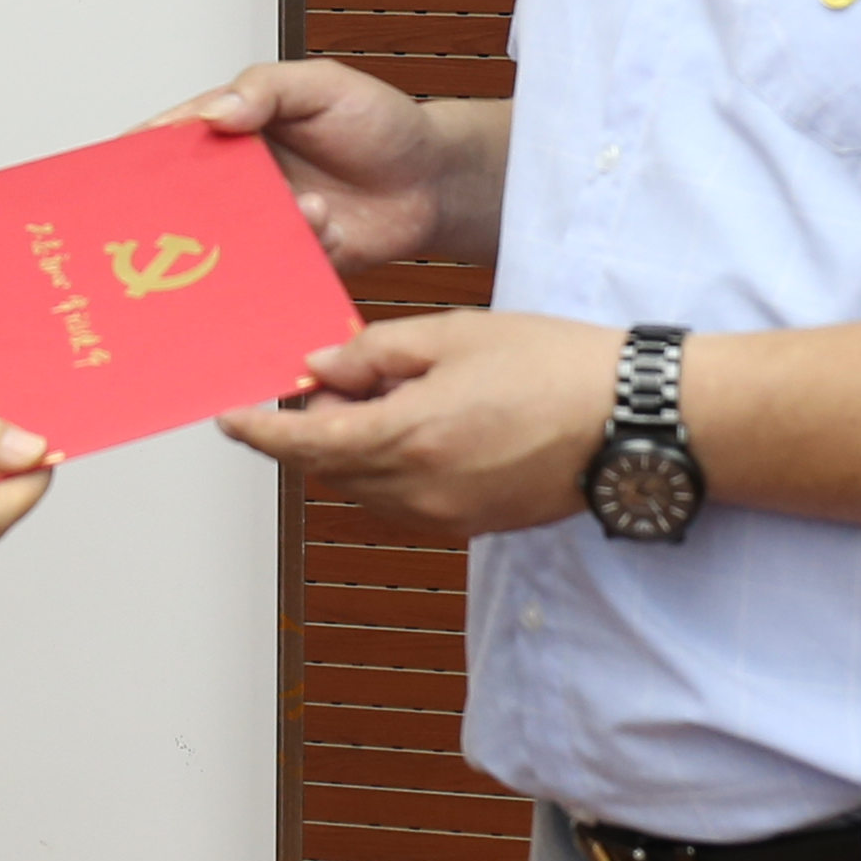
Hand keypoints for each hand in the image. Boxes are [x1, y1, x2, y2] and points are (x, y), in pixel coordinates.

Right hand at [169, 58, 486, 271]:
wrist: (435, 180)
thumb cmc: (380, 122)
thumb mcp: (323, 85)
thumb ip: (266, 89)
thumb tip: (216, 113)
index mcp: (238, 129)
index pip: (178, 136)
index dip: (144, 150)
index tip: (117, 164)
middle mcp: (243, 180)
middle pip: (189, 197)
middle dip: (176, 210)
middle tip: (171, 218)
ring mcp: (266, 223)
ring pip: (226, 239)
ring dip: (248, 233)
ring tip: (305, 206)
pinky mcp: (293, 260)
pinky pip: (270, 269)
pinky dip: (288, 256)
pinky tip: (326, 229)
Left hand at [218, 310, 622, 537]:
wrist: (630, 420)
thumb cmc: (551, 364)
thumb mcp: (455, 335)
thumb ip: (376, 352)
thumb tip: (318, 370)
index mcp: (409, 436)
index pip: (307, 445)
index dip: (262, 433)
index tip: (230, 420)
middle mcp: (421, 490)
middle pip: (330, 470)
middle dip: (310, 434)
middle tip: (317, 386)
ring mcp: (448, 515)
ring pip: (365, 489)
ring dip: (350, 452)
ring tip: (377, 398)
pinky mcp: (474, 524)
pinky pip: (404, 501)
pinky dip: (388, 469)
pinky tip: (416, 426)